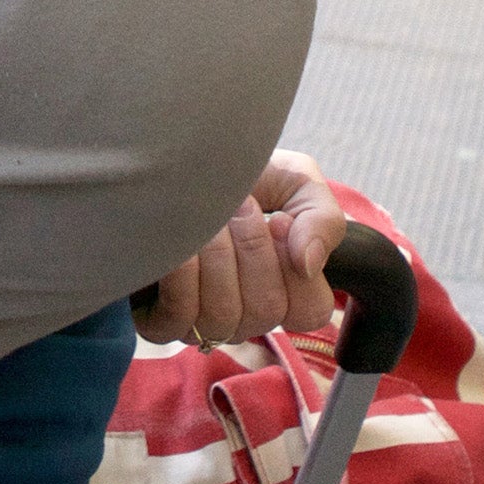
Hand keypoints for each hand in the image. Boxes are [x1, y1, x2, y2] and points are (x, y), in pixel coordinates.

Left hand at [136, 148, 345, 346]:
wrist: (176, 159)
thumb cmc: (240, 173)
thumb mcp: (296, 181)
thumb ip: (322, 218)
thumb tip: (309, 264)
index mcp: (284, 289)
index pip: (311, 309)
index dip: (295, 266)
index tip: (277, 219)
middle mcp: (247, 315)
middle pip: (266, 309)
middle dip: (251, 246)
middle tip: (238, 205)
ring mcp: (205, 324)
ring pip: (223, 314)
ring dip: (216, 253)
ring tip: (207, 216)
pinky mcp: (161, 322)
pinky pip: (179, 315)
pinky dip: (181, 270)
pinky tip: (178, 237)